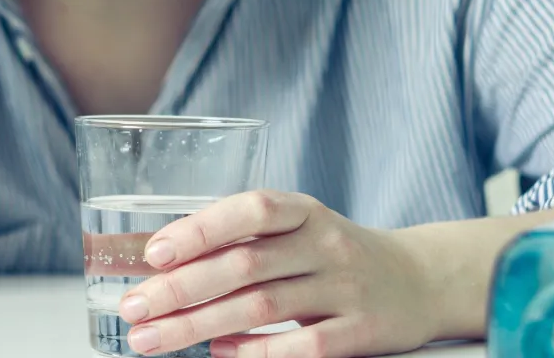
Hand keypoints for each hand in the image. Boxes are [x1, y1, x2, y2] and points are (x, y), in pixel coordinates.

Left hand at [114, 190, 439, 357]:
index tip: (154, 253)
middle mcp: (326, 244)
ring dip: (199, 326)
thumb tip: (160, 263)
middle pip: (245, 265)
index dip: (201, 229)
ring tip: (153, 339)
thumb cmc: (334, 254)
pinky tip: (220, 353)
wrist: (419, 280)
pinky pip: (303, 347)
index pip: (251, 209)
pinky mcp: (360, 332)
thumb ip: (243, 241)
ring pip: (263, 308)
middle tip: (134, 308)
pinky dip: (255, 352)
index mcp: (304, 211)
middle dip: (181, 289)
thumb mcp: (298, 231)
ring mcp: (345, 288)